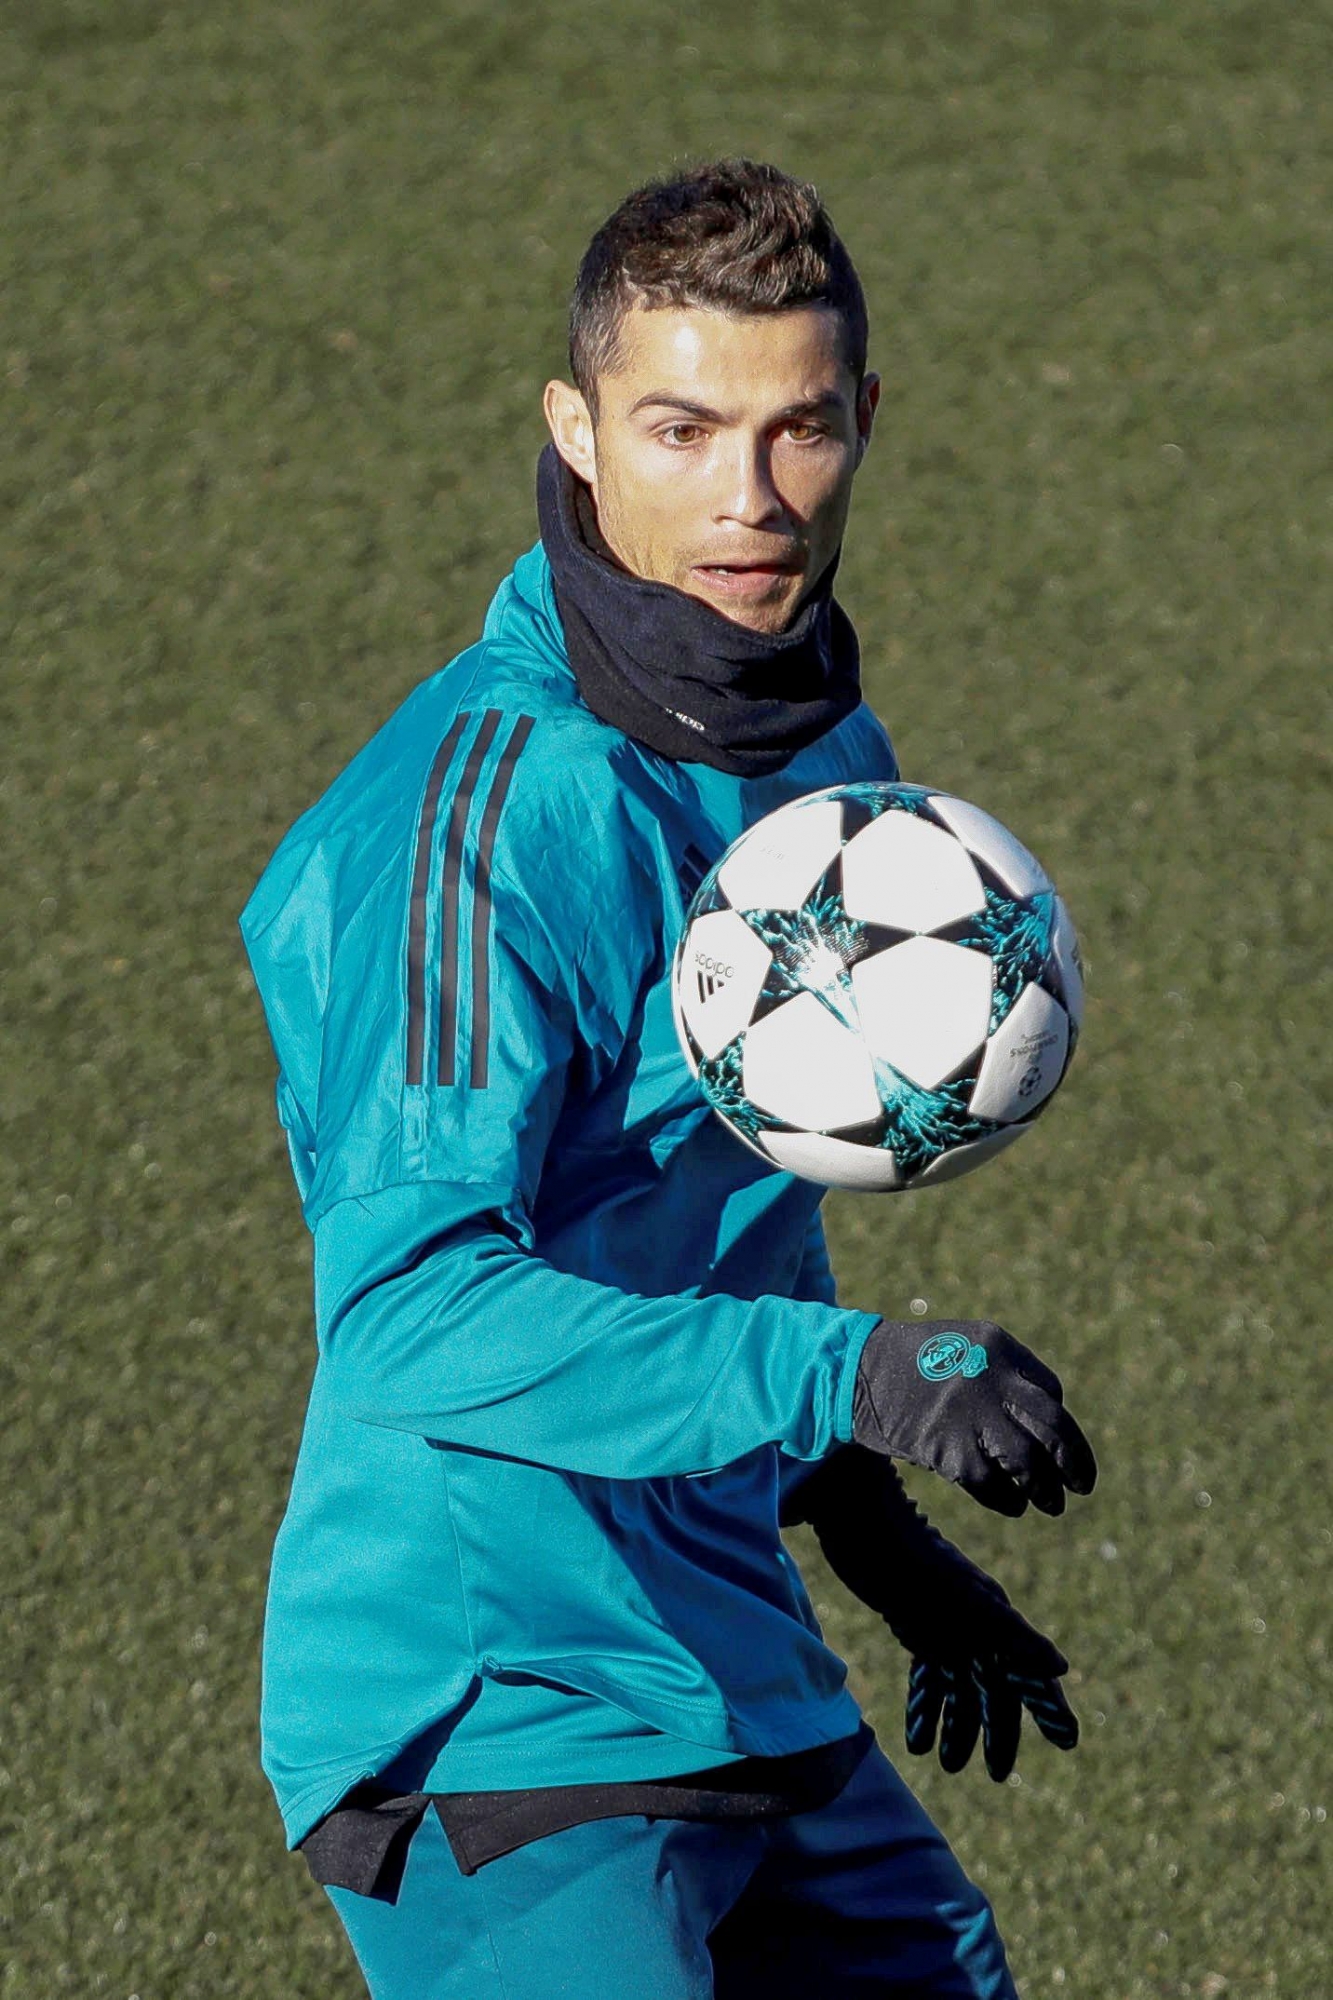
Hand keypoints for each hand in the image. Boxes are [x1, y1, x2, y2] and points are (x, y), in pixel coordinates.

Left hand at [784, 1447, 1079, 1781]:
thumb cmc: (916, 1563)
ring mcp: (948, 1629)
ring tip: (946, 1766)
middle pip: (994, 1688)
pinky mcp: (918, 1627)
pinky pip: (930, 1675)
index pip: (1030, 1673)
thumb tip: (1061, 1668)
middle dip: (996, 1732)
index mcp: (996, 1622)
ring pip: (960, 1687)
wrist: (864, 1528)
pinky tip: (914, 1738)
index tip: (1067, 1741)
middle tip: (994, 1776)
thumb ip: (1013, 1635)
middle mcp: (977, 1628)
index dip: (1048, 1707)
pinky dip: (926, 1705)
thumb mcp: (966, 1603)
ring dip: (956, 1726)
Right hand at [851, 1319, 1096, 1516]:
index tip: (1049, 1440)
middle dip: (1074, 1460)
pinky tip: (1012, 1505)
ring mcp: (971, 1414)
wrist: (853, 1371)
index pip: (1049, 1390)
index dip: (1053, 1420)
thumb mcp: (960, 1348)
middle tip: (1084, 1485)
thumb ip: (998, 1374)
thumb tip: (1036, 1423)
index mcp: (998, 1346)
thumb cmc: (907, 1364)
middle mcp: (992, 1378)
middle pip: (1052, 1426)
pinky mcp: (949, 1449)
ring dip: (1046, 1489)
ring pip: (1029, 1462)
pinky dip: (1008, 1500)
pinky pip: (993, 1485)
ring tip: (1052, 1505)